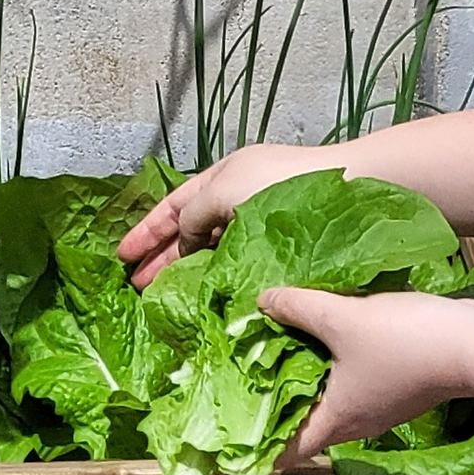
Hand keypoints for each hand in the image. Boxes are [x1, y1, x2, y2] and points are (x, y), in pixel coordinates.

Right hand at [117, 144, 334, 288]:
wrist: (351, 188)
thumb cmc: (284, 182)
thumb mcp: (223, 190)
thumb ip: (193, 215)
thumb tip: (183, 240)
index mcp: (223, 178)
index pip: (173, 206)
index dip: (146, 230)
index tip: (122, 255)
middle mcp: (238, 200)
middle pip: (189, 231)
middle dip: (161, 257)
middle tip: (136, 285)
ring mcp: (260, 226)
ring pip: (212, 251)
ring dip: (185, 271)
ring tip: (162, 296)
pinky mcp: (281, 250)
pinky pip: (238, 264)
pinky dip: (217, 276)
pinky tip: (205, 294)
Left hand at [260, 288, 473, 469]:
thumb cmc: (405, 342)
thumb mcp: (339, 318)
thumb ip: (296, 309)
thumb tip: (263, 301)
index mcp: (336, 421)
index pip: (287, 452)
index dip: (258, 449)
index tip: (231, 439)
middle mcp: (356, 423)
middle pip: (304, 424)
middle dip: (273, 404)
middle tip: (241, 379)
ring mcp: (379, 406)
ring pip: (328, 400)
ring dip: (302, 380)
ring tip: (273, 349)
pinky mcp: (397, 386)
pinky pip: (351, 382)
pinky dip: (330, 366)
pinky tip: (320, 336)